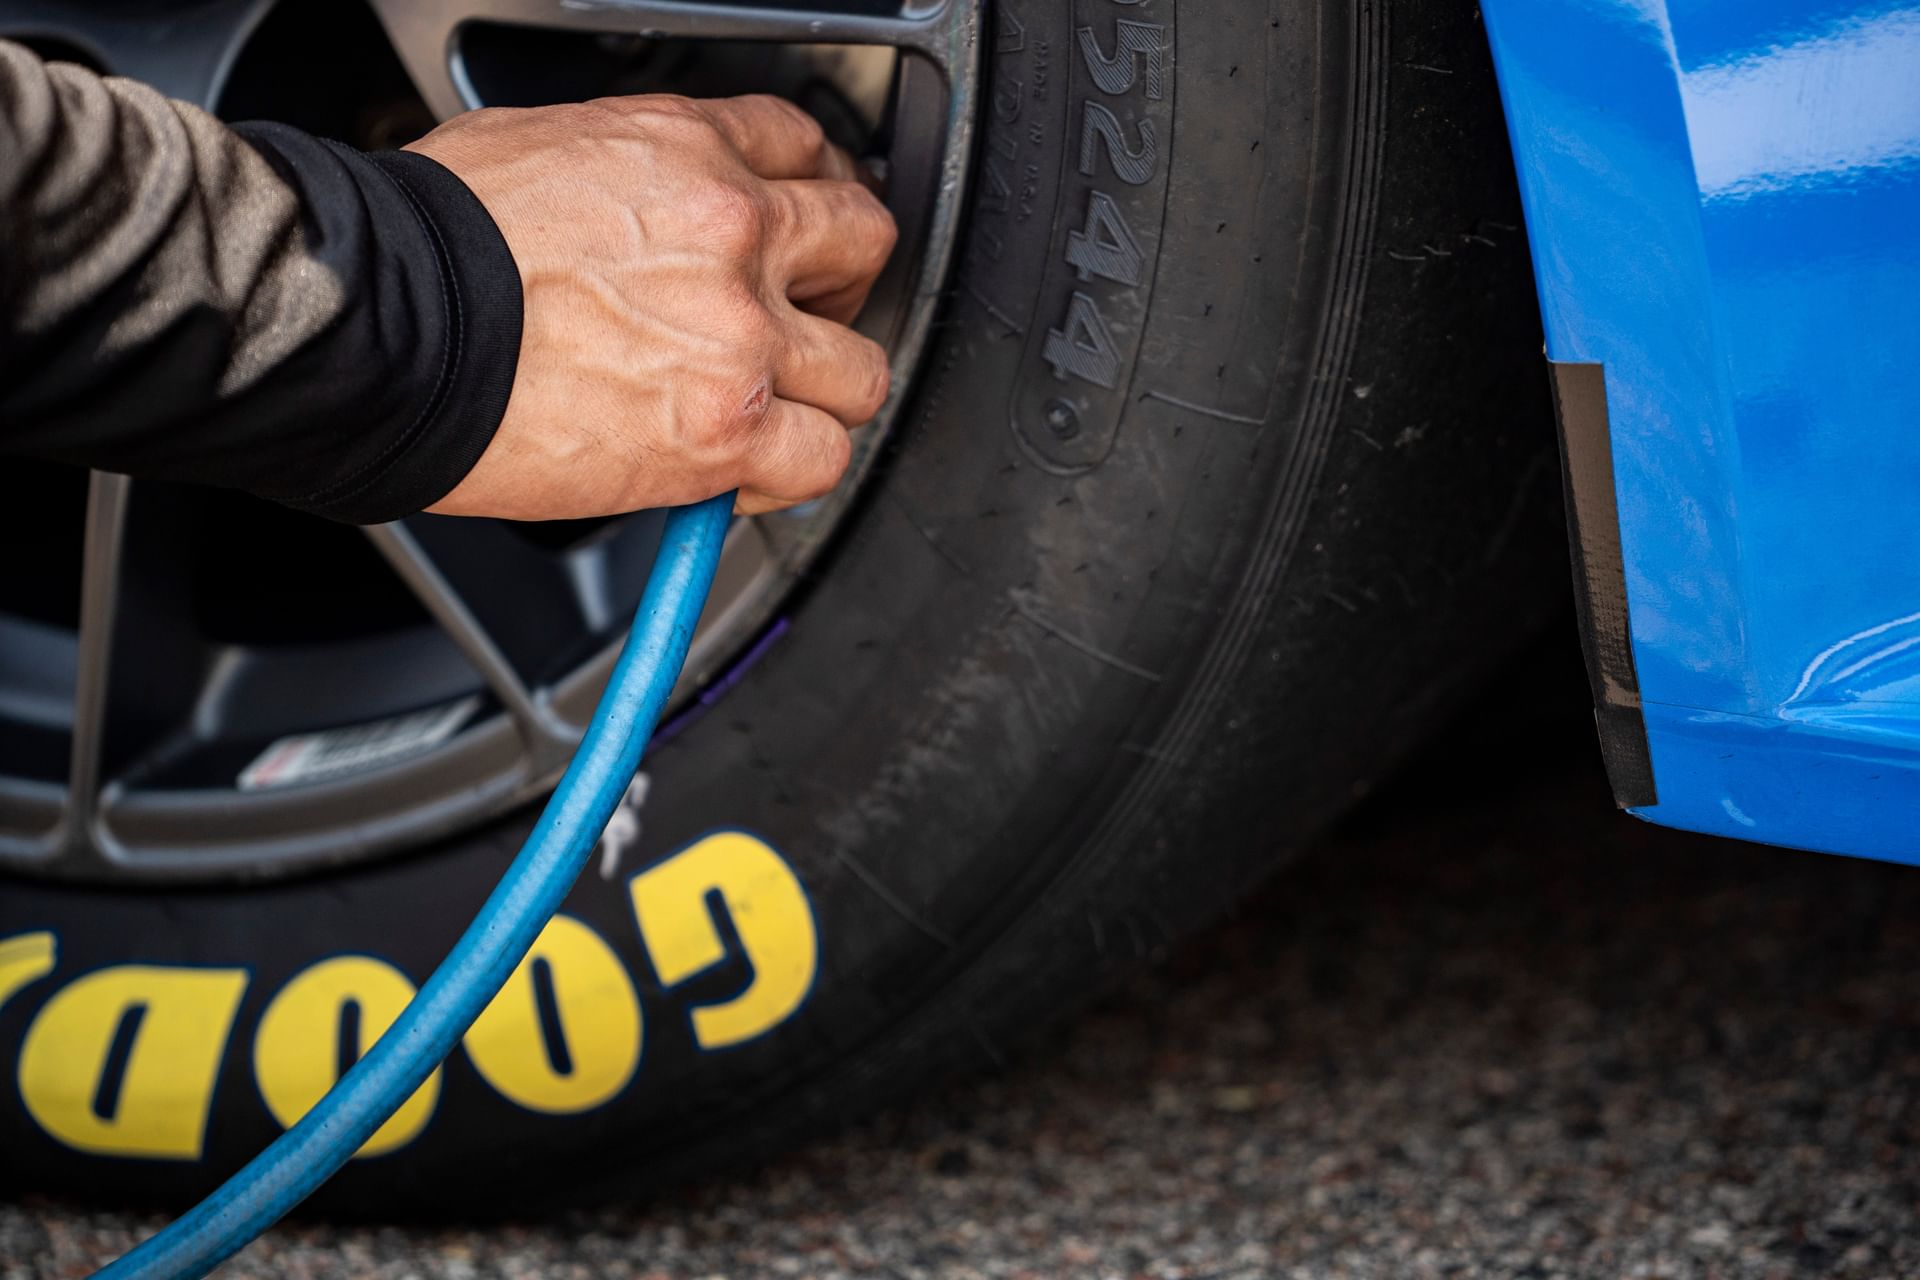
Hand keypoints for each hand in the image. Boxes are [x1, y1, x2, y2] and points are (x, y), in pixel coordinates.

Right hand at [407, 94, 896, 518]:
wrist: (382, 330)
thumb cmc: (427, 247)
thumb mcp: (538, 151)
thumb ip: (629, 184)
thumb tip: (643, 225)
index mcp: (685, 151)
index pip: (802, 149)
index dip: (811, 194)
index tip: (803, 228)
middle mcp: (732, 234)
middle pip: (860, 243)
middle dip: (837, 285)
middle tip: (803, 319)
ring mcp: (740, 336)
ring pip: (860, 371)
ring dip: (824, 393)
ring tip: (777, 410)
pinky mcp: (727, 430)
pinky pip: (821, 460)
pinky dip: (791, 474)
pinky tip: (745, 472)